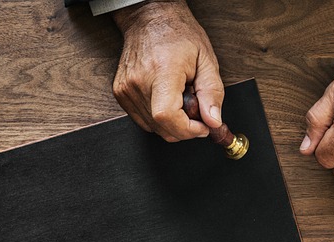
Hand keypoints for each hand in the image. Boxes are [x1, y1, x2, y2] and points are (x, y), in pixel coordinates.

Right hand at [111, 0, 222, 141]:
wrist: (149, 19)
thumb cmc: (178, 34)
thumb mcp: (206, 60)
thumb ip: (212, 93)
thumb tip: (213, 121)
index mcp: (162, 71)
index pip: (167, 116)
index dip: (187, 129)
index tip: (202, 126)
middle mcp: (139, 81)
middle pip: (161, 127)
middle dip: (184, 128)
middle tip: (195, 110)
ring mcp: (126, 88)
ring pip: (153, 128)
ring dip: (172, 123)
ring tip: (180, 99)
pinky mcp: (120, 93)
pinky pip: (143, 120)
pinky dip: (159, 118)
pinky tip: (167, 99)